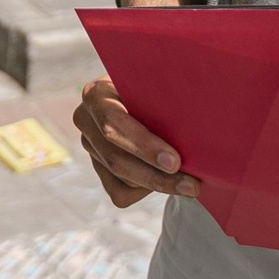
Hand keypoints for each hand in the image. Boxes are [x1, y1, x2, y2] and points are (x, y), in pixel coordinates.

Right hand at [75, 77, 199, 207]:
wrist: (151, 98)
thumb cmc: (159, 88)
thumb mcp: (159, 85)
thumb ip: (165, 99)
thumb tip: (192, 120)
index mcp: (97, 93)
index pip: (113, 123)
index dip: (143, 146)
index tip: (174, 161)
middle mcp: (85, 119)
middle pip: (116, 159)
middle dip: (156, 176)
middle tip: (191, 185)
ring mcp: (89, 145)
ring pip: (122, 178)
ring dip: (158, 185)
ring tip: (189, 183)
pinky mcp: (97, 167)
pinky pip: (120, 192)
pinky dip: (146, 192)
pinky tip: (165, 177)